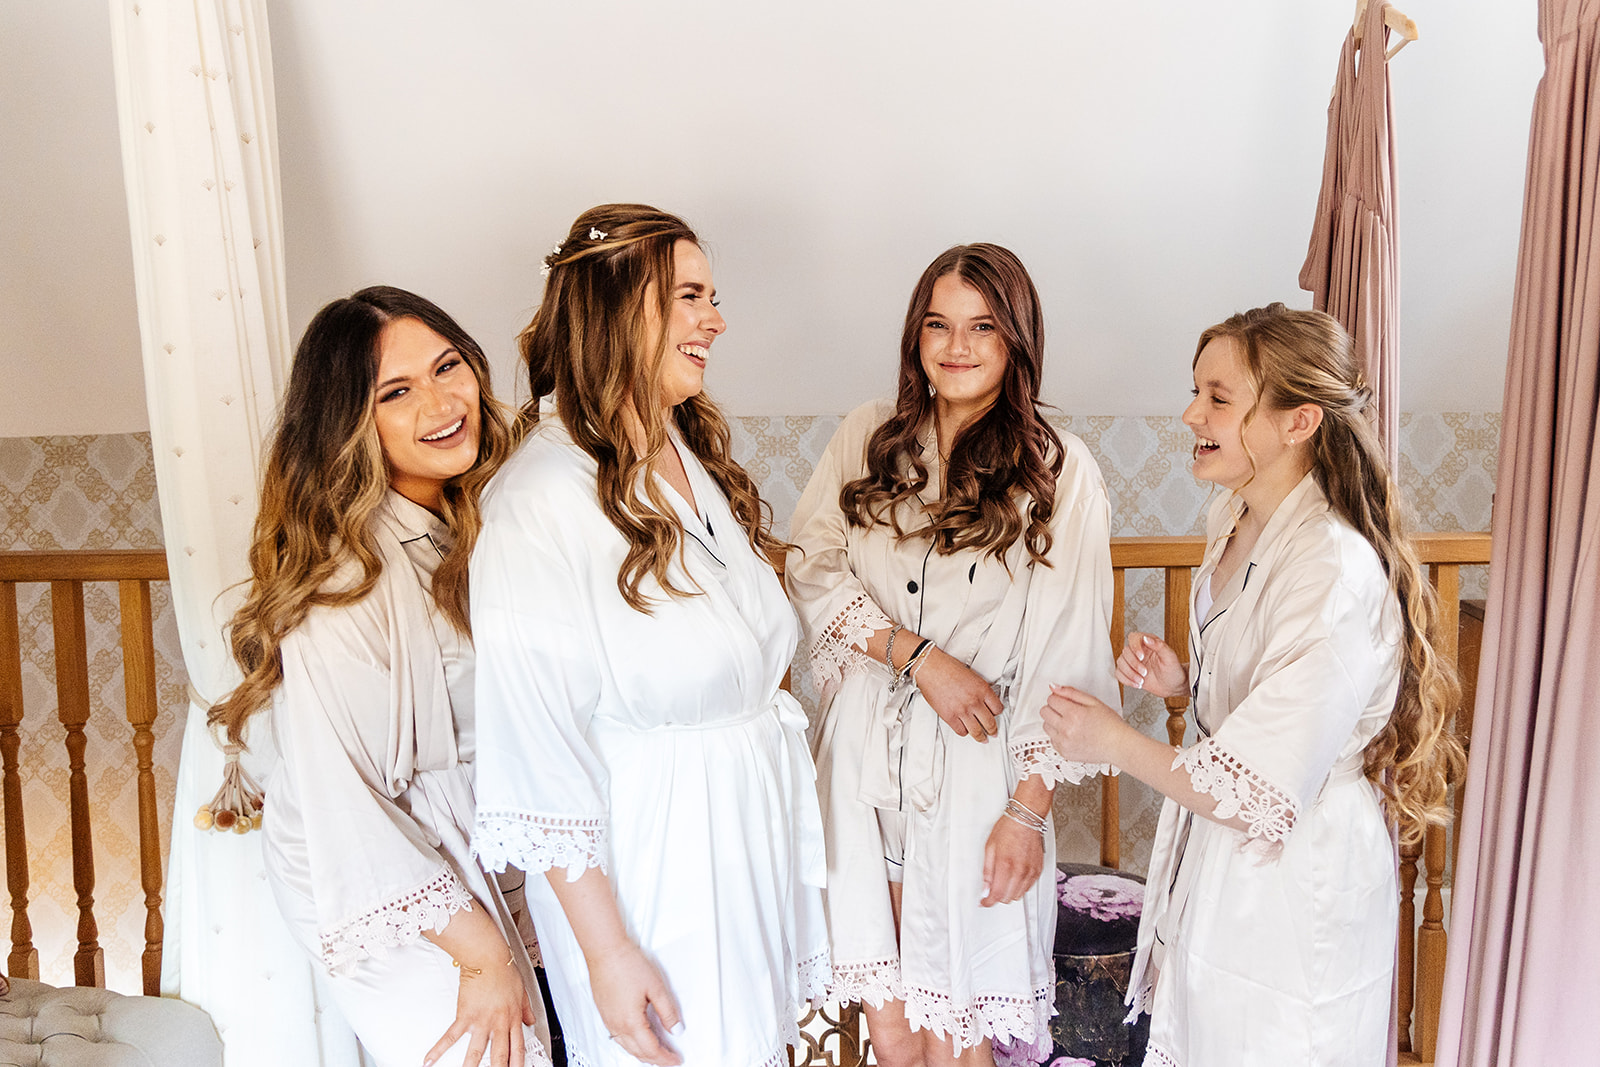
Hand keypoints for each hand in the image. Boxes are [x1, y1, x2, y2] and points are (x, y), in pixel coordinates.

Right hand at [422, 952, 535, 1066]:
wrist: (488, 958)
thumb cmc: (504, 970)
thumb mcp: (521, 991)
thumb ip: (526, 1009)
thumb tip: (531, 1020)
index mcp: (512, 1018)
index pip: (518, 1048)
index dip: (518, 1063)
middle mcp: (498, 1023)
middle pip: (500, 1056)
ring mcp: (481, 1022)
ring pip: (476, 1052)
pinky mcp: (464, 1016)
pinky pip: (450, 1037)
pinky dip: (438, 1050)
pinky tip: (430, 1061)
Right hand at [588, 940, 683, 1065]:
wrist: (605, 951)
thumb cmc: (626, 964)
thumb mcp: (656, 987)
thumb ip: (668, 1012)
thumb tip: (676, 1029)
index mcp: (631, 1022)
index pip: (651, 1050)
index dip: (665, 1058)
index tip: (675, 1060)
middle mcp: (617, 1025)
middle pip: (638, 1052)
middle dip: (654, 1059)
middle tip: (668, 1059)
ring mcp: (608, 1020)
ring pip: (626, 1047)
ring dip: (641, 1053)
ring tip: (655, 1052)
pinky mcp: (604, 1013)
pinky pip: (617, 1037)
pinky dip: (630, 1044)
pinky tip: (636, 1038)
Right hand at [913, 647, 1001, 742]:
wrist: (930, 668)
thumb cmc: (947, 668)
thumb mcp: (972, 676)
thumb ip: (979, 690)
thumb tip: (983, 701)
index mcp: (982, 689)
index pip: (998, 708)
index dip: (997, 713)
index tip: (995, 715)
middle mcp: (974, 701)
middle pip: (990, 723)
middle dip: (992, 730)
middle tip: (993, 733)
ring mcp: (962, 710)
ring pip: (977, 731)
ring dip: (981, 737)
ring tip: (982, 738)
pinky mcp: (950, 716)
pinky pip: (961, 731)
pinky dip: (964, 732)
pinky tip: (965, 730)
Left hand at [981, 804, 1044, 906]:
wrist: (1025, 819)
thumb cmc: (1007, 829)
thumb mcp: (989, 848)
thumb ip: (987, 872)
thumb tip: (985, 889)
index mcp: (1005, 866)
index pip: (996, 895)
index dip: (988, 902)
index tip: (984, 902)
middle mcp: (1020, 871)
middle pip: (1008, 898)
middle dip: (998, 896)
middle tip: (992, 889)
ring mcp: (1031, 872)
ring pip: (1019, 895)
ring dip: (1009, 892)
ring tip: (1004, 881)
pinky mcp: (1038, 870)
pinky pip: (1028, 887)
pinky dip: (1020, 886)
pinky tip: (1015, 877)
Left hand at [1041, 685, 1130, 766]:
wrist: (1118, 745)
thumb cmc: (1110, 724)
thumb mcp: (1093, 702)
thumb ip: (1071, 692)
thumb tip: (1053, 687)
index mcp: (1074, 714)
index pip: (1051, 700)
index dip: (1059, 698)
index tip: (1066, 702)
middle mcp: (1066, 729)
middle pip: (1044, 712)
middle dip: (1053, 708)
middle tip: (1067, 711)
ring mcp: (1064, 743)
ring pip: (1045, 726)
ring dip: (1054, 722)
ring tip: (1070, 723)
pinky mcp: (1064, 753)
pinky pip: (1051, 740)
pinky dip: (1058, 736)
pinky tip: (1072, 734)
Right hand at [1116, 632, 1186, 698]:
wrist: (1173, 686)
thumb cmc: (1173, 670)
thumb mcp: (1170, 657)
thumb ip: (1159, 645)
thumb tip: (1146, 638)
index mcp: (1148, 643)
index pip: (1134, 638)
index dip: (1135, 647)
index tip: (1141, 657)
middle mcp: (1139, 651)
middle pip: (1125, 652)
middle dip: (1134, 664)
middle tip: (1145, 672)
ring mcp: (1133, 662)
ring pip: (1120, 663)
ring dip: (1130, 673)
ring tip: (1141, 680)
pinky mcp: (1129, 672)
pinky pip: (1119, 673)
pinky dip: (1126, 680)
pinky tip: (1137, 683)